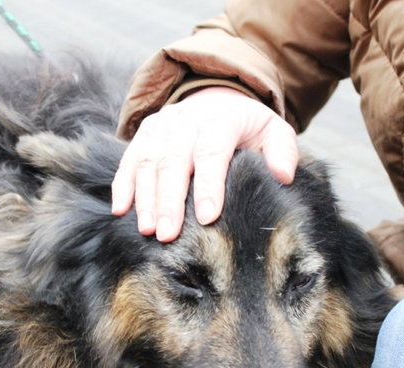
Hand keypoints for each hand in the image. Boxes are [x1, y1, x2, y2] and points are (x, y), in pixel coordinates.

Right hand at [112, 87, 298, 241]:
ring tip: (146, 229)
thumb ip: (283, 151)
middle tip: (167, 234)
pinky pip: (129, 160)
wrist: (216, 97)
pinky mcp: (144, 134)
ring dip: (144, 198)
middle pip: (173, 161)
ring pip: (148, 161)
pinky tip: (120, 210)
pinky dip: (122, 185)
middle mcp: (186, 120)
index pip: (211, 153)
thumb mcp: (274, 130)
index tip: (208, 218)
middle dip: (169, 200)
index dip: (208, 186)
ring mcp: (161, 126)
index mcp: (220, 119)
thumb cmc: (246, 126)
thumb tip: (282, 176)